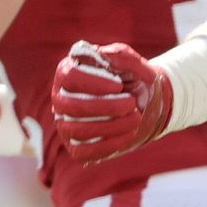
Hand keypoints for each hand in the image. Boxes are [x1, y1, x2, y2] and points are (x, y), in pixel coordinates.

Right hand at [52, 41, 173, 162]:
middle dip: (106, 107)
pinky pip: (83, 151)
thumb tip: (105, 54)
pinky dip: (108, 145)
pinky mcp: (75, 145)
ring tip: (135, 118)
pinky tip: (129, 134)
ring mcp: (65, 123)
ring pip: (76, 129)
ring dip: (111, 126)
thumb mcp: (133, 64)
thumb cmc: (133, 79)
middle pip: (70, 105)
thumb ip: (122, 55)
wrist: (145, 103)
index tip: (118, 85)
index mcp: (68, 72)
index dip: (92, 83)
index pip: (67, 77)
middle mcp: (61, 98)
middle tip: (131, 103)